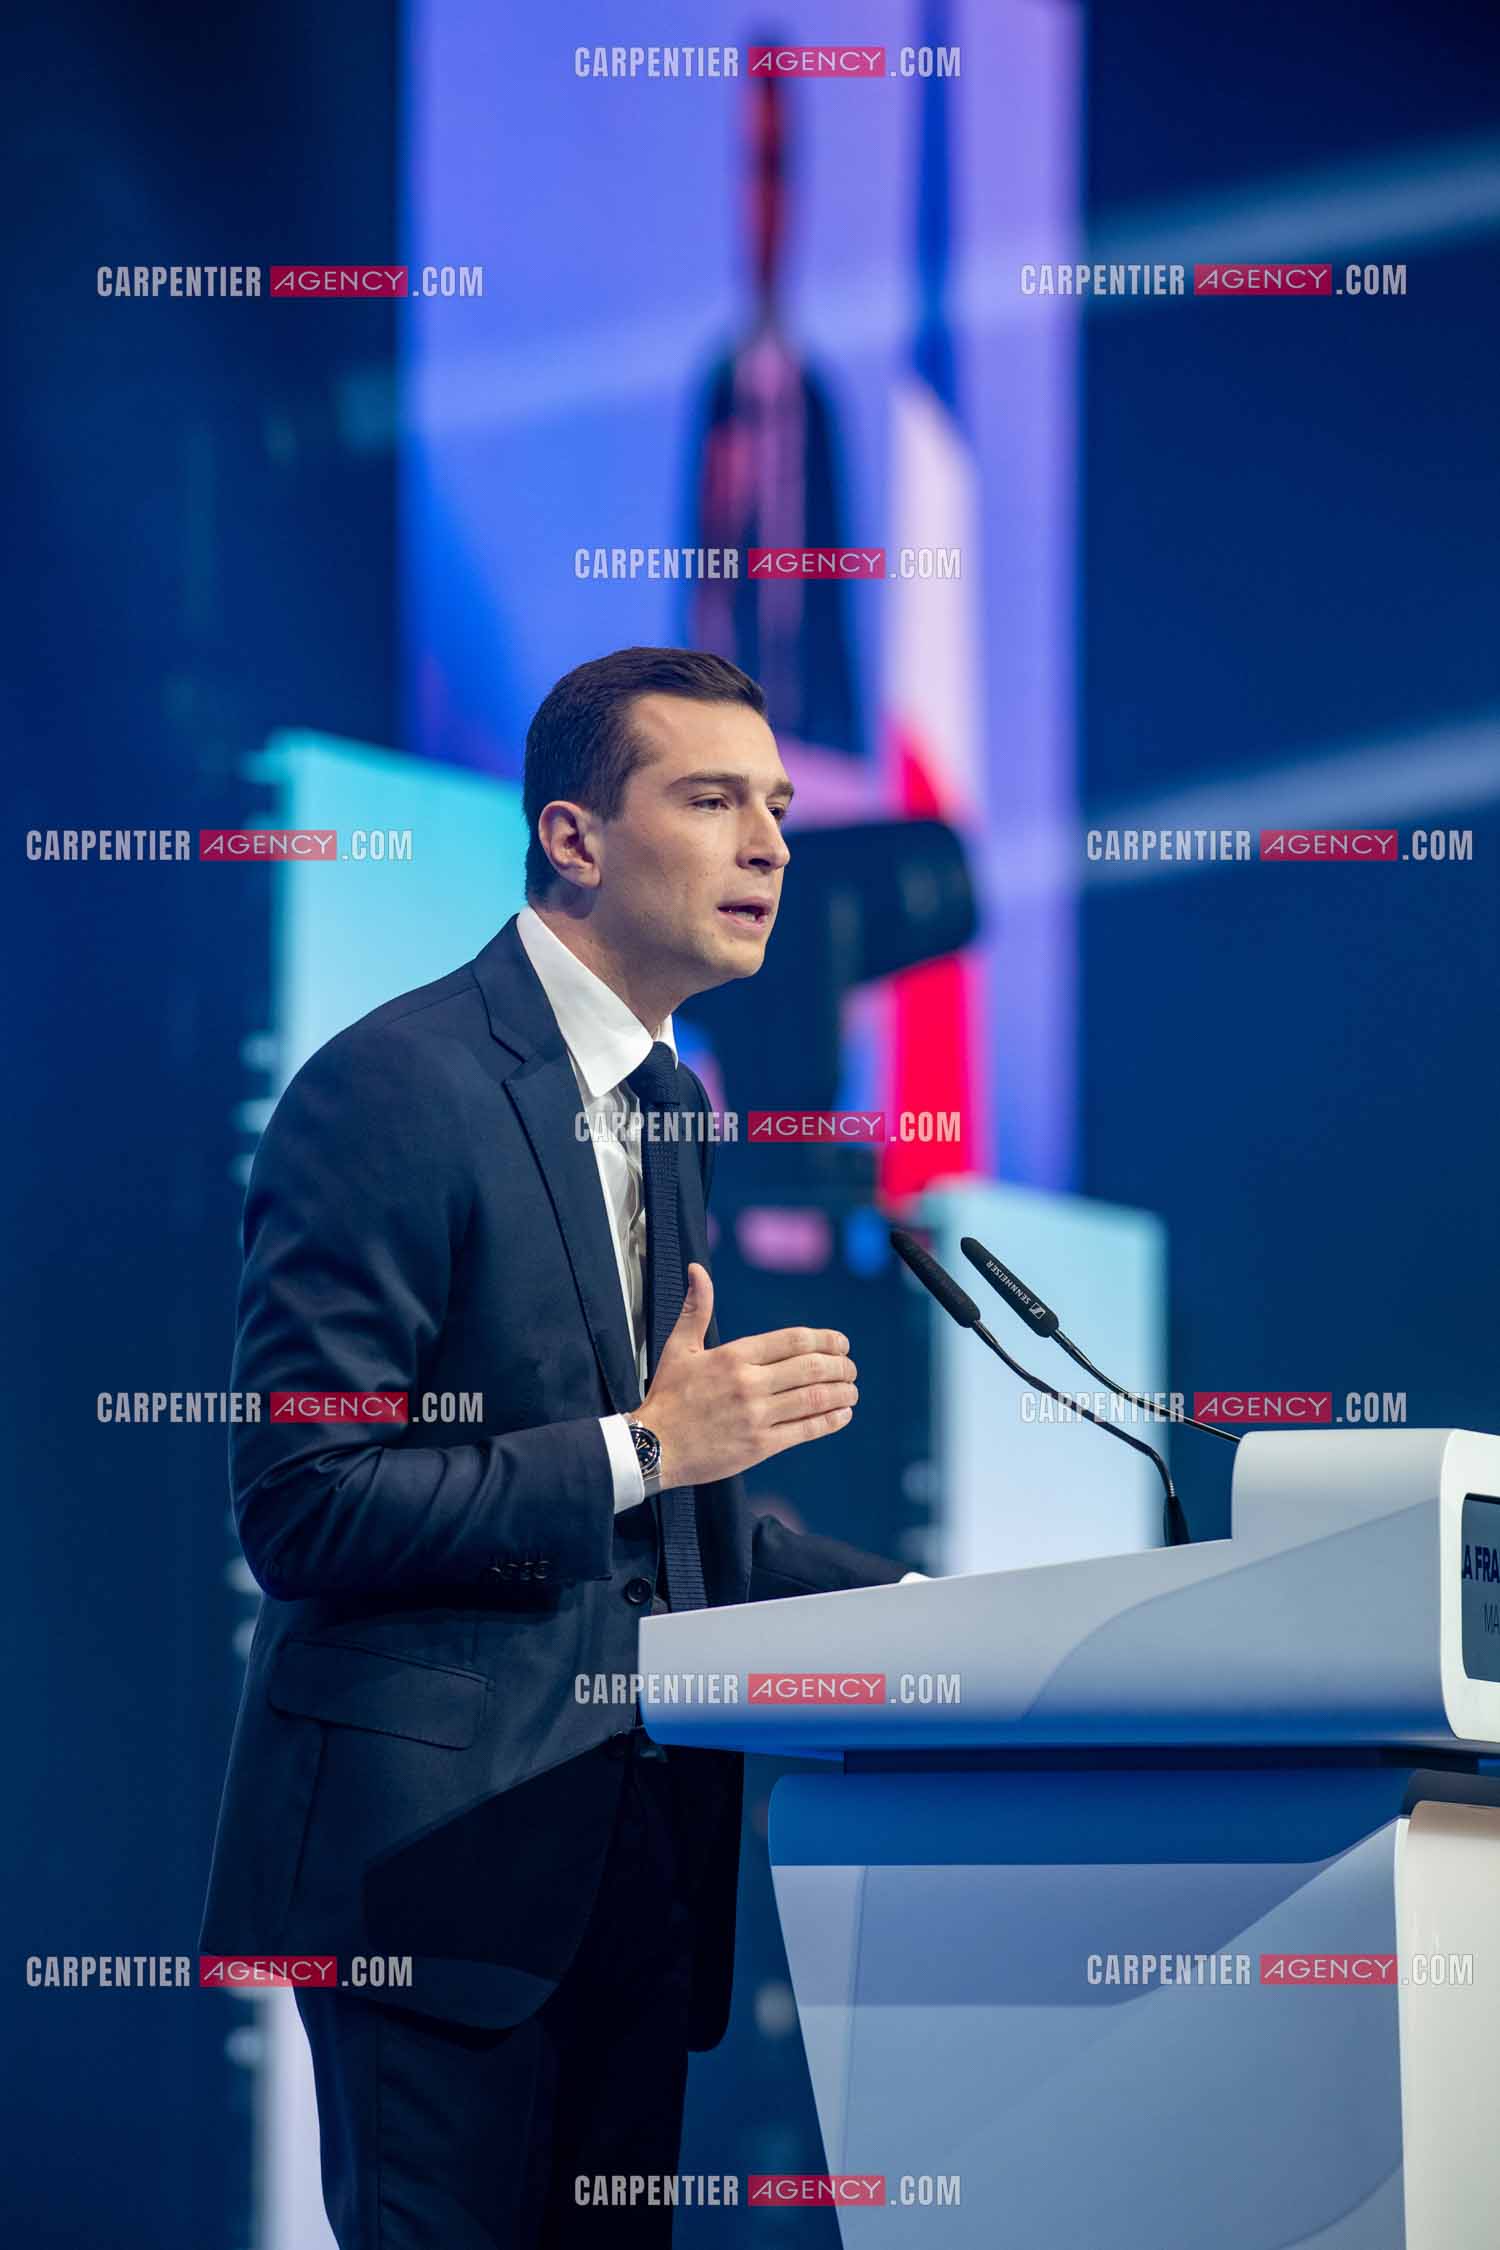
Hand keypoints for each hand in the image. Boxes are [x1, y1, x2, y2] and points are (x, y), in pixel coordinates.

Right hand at [639, 1264, 858, 1488]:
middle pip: (811, 1368)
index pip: (794, 1340)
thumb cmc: (668, 1396)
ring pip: (814, 1399)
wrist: (654, 1445)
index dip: (826, 1340)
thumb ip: (696, 1308)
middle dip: (840, 1366)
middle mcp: (749, 1383)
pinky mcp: (760, 1446)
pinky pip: (805, 1431)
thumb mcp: (678, 1347)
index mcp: (734, 1355)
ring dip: (842, 1393)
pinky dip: (830, 1421)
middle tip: (851, 1367)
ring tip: (851, 1390)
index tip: (842, 1343)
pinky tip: (842, 1415)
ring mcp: (757, 1416)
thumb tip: (697, 1270)